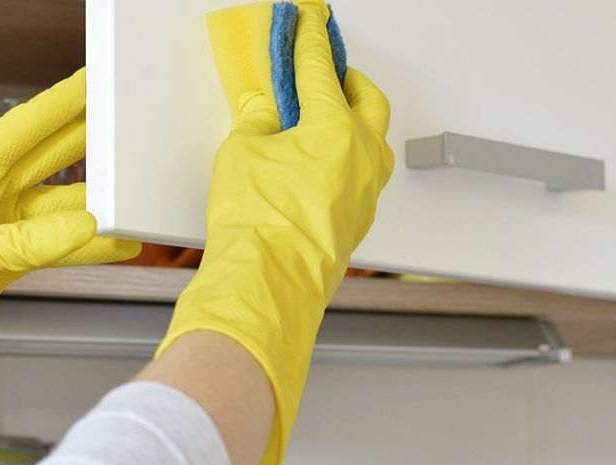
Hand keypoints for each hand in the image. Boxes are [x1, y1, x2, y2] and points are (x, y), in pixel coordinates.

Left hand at [0, 68, 137, 354]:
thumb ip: (30, 242)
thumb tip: (86, 226)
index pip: (26, 127)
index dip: (63, 102)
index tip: (95, 82)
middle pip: (50, 156)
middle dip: (90, 140)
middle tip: (127, 123)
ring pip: (61, 205)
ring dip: (96, 206)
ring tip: (135, 201)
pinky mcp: (7, 257)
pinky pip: (57, 244)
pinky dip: (86, 246)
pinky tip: (116, 244)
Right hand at [158, 0, 393, 464]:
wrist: (264, 287)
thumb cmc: (257, 228)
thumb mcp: (242, 153)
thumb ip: (258, 122)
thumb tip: (266, 112)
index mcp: (336, 130)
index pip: (321, 71)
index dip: (308, 42)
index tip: (305, 23)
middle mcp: (361, 160)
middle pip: (367, 100)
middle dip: (346, 79)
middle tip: (323, 68)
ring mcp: (364, 194)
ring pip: (373, 141)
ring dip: (353, 120)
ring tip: (324, 115)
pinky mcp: (355, 223)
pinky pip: (362, 175)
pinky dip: (347, 157)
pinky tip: (321, 161)